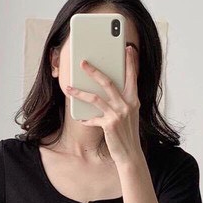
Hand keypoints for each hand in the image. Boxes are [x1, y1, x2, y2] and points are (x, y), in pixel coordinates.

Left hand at [66, 44, 142, 165]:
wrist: (130, 154)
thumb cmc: (127, 133)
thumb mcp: (128, 114)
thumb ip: (121, 100)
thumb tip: (104, 88)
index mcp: (133, 99)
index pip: (132, 76)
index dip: (130, 62)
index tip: (127, 48)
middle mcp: (127, 104)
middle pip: (108, 82)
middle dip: (93, 71)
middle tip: (82, 62)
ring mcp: (118, 114)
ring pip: (94, 98)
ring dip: (79, 92)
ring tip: (69, 88)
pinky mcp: (109, 125)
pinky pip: (92, 118)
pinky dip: (86, 118)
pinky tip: (81, 118)